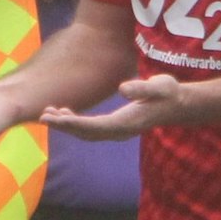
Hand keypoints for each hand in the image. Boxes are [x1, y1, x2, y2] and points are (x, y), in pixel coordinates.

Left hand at [43, 73, 183, 140]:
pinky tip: (64, 113)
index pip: (94, 126)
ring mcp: (117, 131)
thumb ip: (142, 88)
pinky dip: (75, 123)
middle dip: (63, 126)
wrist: (178, 105)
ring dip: (66, 125)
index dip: (73, 124)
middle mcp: (119, 131)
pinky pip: (91, 128)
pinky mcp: (115, 126)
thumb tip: (123, 88)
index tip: (55, 119)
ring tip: (47, 114)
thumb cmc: (168, 93)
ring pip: (86, 132)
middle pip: (86, 133)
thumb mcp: (160, 86)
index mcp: (126, 123)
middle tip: (42, 116)